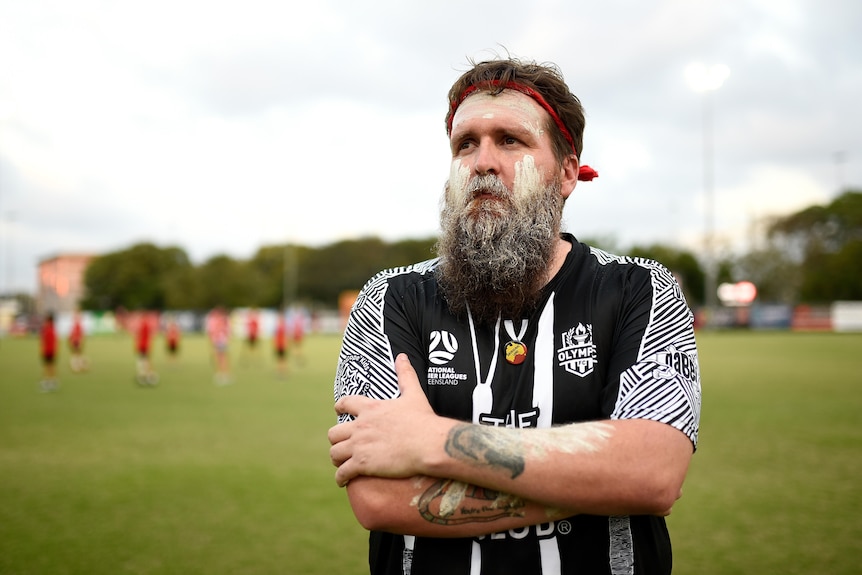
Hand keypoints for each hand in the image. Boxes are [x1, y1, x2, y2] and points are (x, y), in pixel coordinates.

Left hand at [328, 354, 446, 486]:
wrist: (428, 444)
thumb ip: (406, 375)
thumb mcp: (414, 394)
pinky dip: (340, 477)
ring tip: (341, 464)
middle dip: (336, 440)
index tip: (338, 411)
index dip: (340, 407)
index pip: (346, 404)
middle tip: (343, 446)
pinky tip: (342, 481)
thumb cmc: (423, 420)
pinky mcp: (362, 464)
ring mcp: (360, 445)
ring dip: (337, 459)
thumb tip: (402, 356)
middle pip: (334, 433)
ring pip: (335, 453)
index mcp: (371, 409)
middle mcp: (361, 426)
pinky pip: (342, 472)